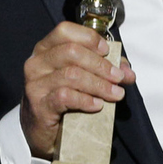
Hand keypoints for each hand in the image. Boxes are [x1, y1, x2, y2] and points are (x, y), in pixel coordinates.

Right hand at [21, 21, 134, 158]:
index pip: (65, 30)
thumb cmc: (63, 101)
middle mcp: (37, 63)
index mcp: (45, 49)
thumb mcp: (83, 78)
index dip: (89, 38)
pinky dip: (86, 100)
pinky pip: (65, 96)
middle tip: (118, 78)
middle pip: (71, 52)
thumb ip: (105, 69)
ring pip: (71, 74)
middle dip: (100, 65)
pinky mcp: (39, 105)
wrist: (44, 132)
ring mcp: (35, 84)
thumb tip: (127, 72)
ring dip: (99, 84)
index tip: (107, 51)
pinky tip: (98, 105)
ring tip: (115, 94)